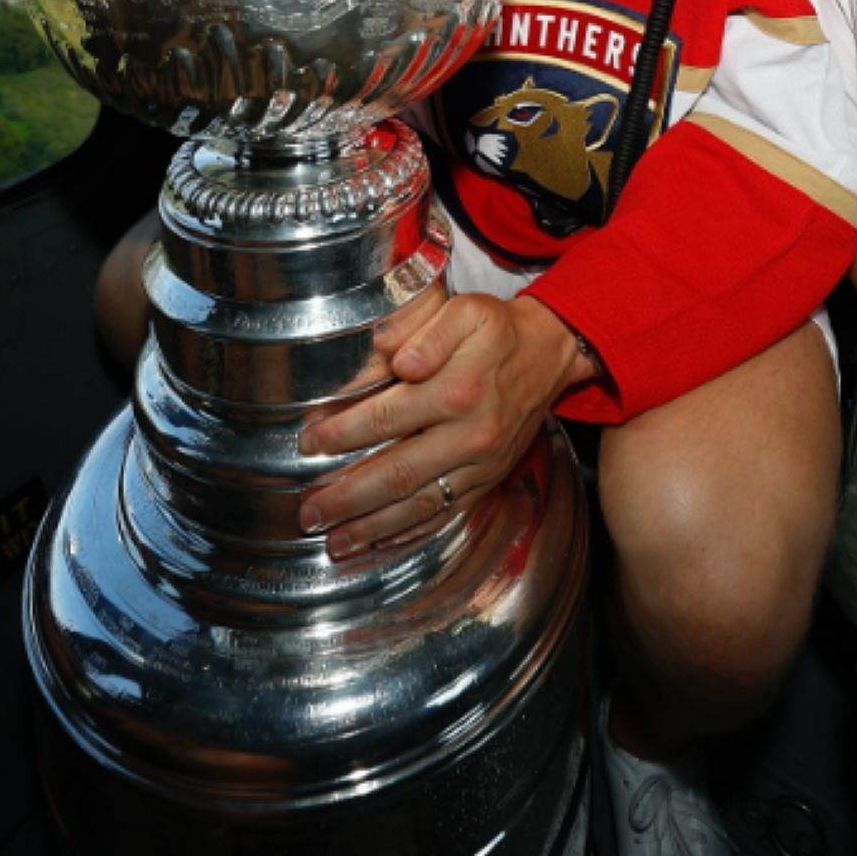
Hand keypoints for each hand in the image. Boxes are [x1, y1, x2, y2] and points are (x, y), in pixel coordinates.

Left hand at [297, 291, 593, 555]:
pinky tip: (381, 544)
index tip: (308, 442)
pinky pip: (444, 515)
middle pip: (397, 474)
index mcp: (458, 389)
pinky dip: (410, 534)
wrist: (549, 355)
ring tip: (336, 541)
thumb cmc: (497, 331)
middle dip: (347, 497)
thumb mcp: (465, 311)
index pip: (386, 418)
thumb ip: (425, 330)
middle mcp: (469, 435)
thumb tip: (395, 356)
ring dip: (373, 527)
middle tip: (309, 512)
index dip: (342, 434)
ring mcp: (480, 466)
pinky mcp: (487, 482)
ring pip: (418, 505)